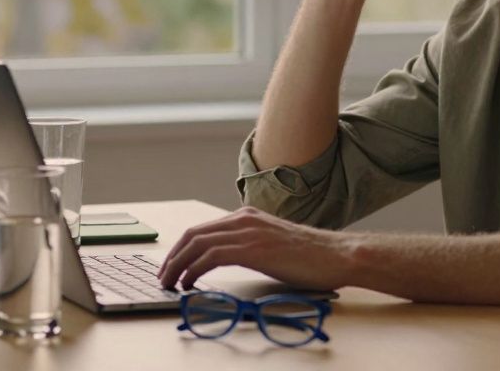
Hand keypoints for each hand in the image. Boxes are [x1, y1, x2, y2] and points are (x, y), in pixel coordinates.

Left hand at [158, 207, 353, 291]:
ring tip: (170, 283)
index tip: (172, 266)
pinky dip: (194, 270)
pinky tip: (189, 283)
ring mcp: (248, 231)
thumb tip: (226, 261)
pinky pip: (211, 256)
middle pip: (193, 234)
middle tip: (163, 276)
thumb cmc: (311, 256)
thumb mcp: (273, 244)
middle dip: (173, 257)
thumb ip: (250, 246)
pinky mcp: (253, 248)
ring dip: (178, 265)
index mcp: (247, 216)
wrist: (337, 255)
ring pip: (198, 244)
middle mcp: (244, 218)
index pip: (202, 229)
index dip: (181, 248)